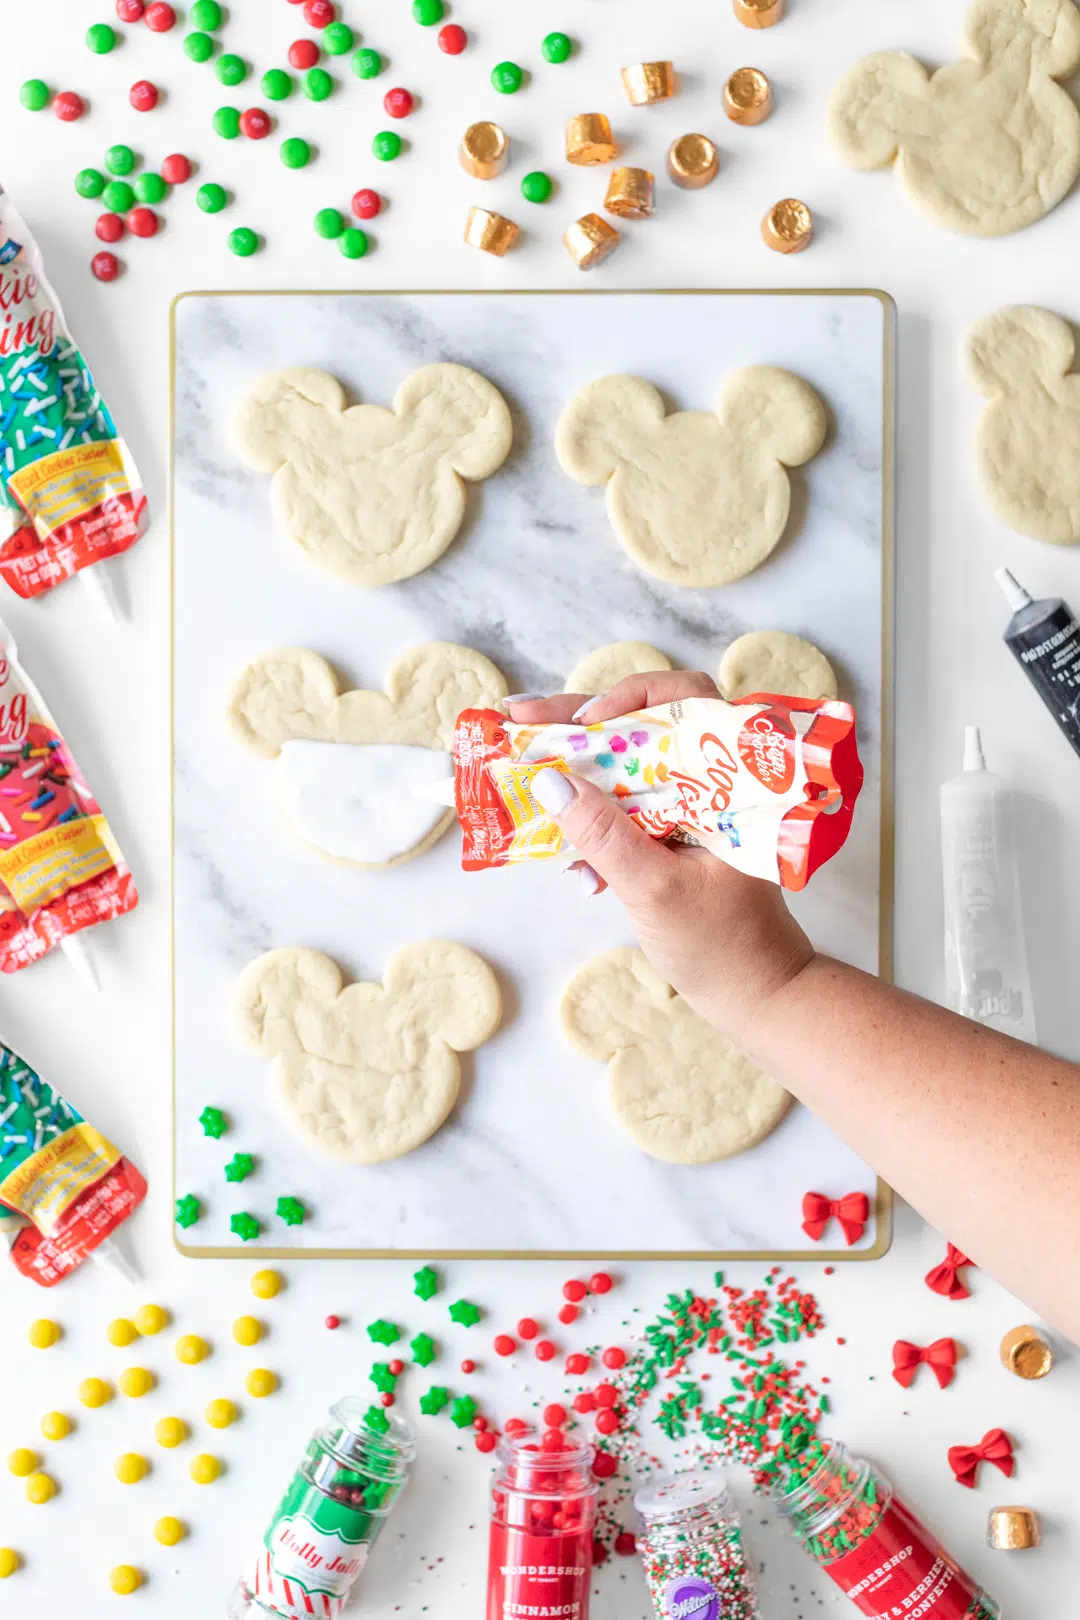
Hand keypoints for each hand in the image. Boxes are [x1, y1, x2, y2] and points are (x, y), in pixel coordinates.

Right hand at [509, 672, 814, 1036]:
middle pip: (640, 727)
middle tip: (517, 721)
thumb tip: (550, 783)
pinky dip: (590, 820)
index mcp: (727, 776)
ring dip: (575, 770)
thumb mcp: (654, 890)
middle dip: (576, 724)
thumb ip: (603, 836)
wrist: (756, 994)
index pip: (684, 701)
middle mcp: (709, 779)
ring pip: (625, 765)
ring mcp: (689, 806)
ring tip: (521, 766)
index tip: (582, 722)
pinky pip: (622, 807)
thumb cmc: (723, 944)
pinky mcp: (670, 833)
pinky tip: (567, 858)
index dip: (629, 697)